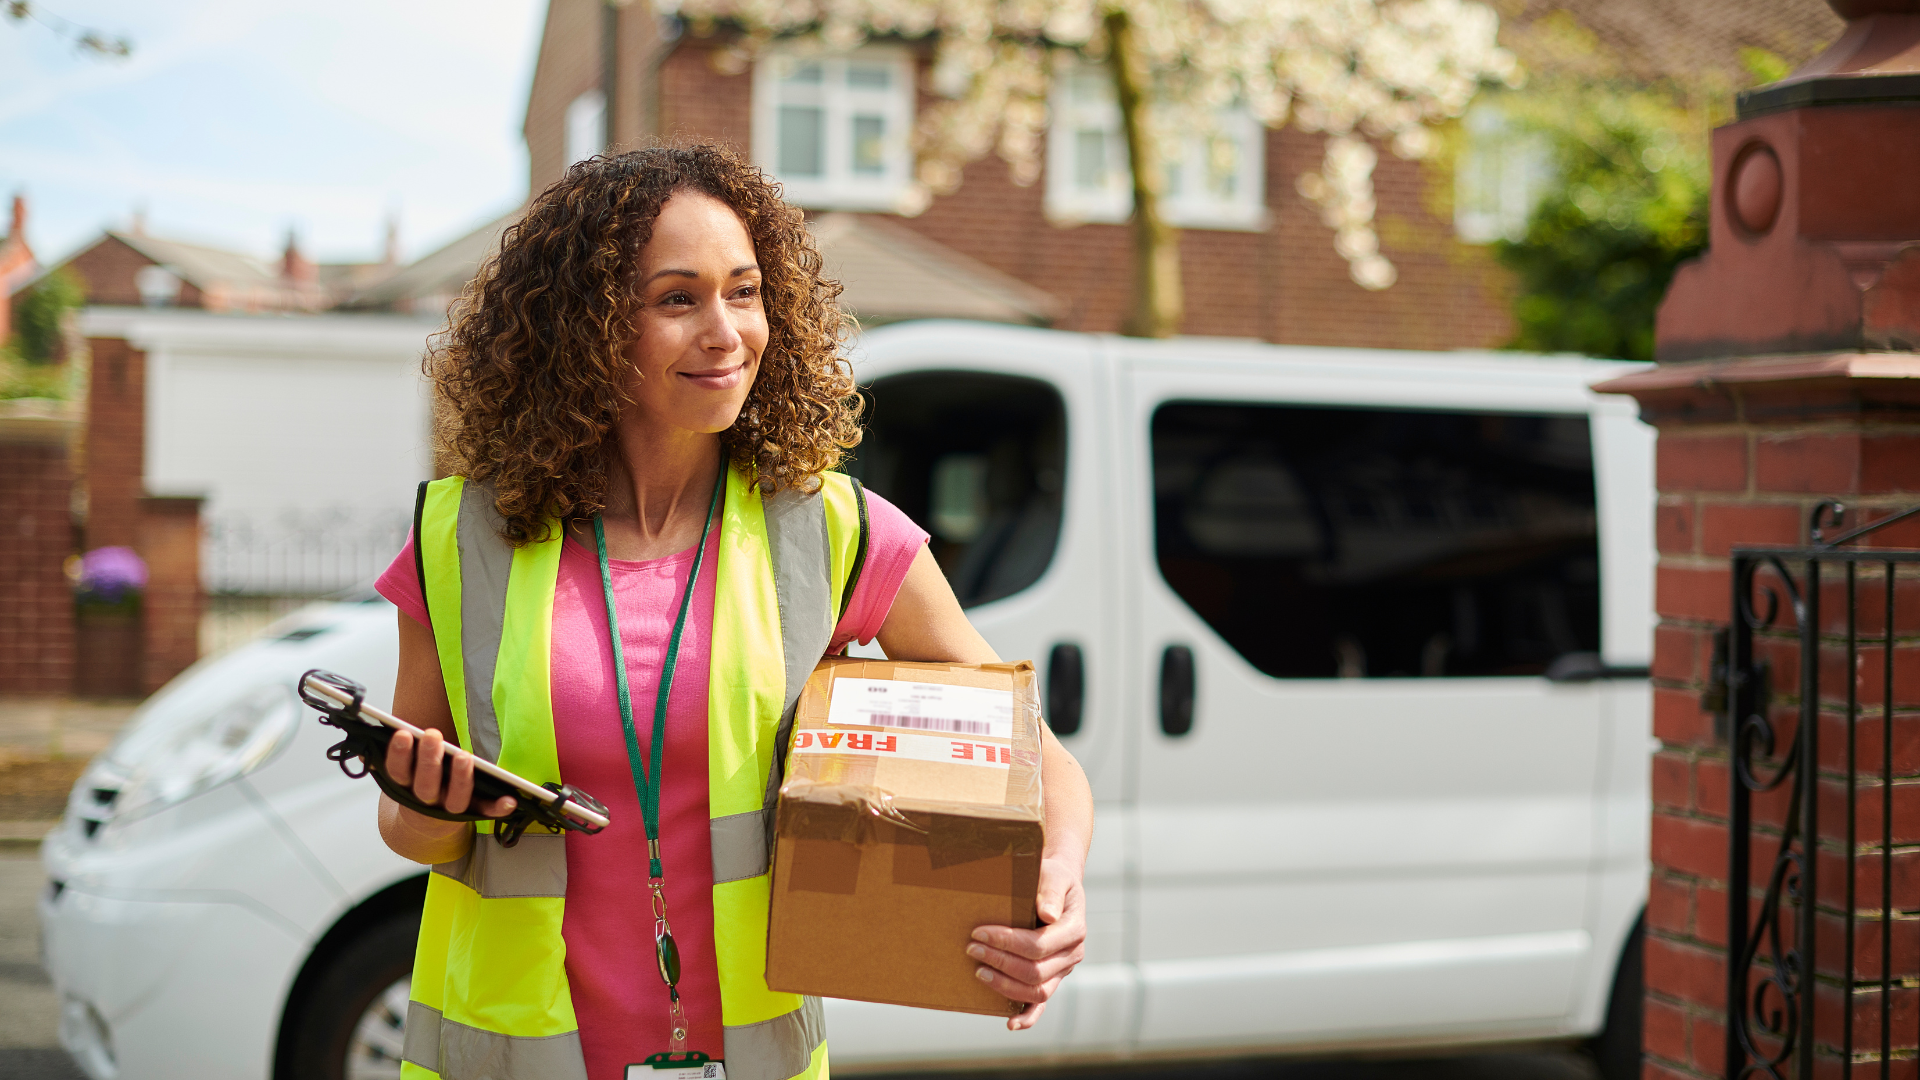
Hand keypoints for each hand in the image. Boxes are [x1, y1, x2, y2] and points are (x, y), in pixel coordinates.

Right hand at [384, 727, 517, 818]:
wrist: (426, 826)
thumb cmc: (416, 784)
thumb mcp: (399, 773)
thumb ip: (384, 759)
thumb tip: (362, 745)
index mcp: (405, 788)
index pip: (398, 772)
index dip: (398, 755)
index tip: (403, 733)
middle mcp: (426, 801)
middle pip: (426, 785)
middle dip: (428, 760)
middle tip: (433, 734)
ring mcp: (449, 810)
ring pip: (455, 800)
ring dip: (460, 779)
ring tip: (463, 756)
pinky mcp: (473, 814)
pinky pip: (487, 812)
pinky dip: (499, 808)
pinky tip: (510, 799)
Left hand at [967, 855, 1087, 1030]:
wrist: (1058, 886)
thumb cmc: (1052, 877)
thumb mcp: (1054, 874)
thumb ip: (1050, 891)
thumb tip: (1047, 915)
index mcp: (1074, 930)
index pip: (1038, 945)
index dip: (1007, 942)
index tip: (979, 932)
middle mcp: (1072, 954)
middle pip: (1035, 971)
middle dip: (1000, 961)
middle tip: (971, 948)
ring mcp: (1062, 970)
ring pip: (1037, 991)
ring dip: (1005, 985)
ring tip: (978, 971)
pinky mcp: (1052, 979)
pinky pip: (1041, 1004)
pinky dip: (1027, 1017)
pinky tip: (1009, 1023)